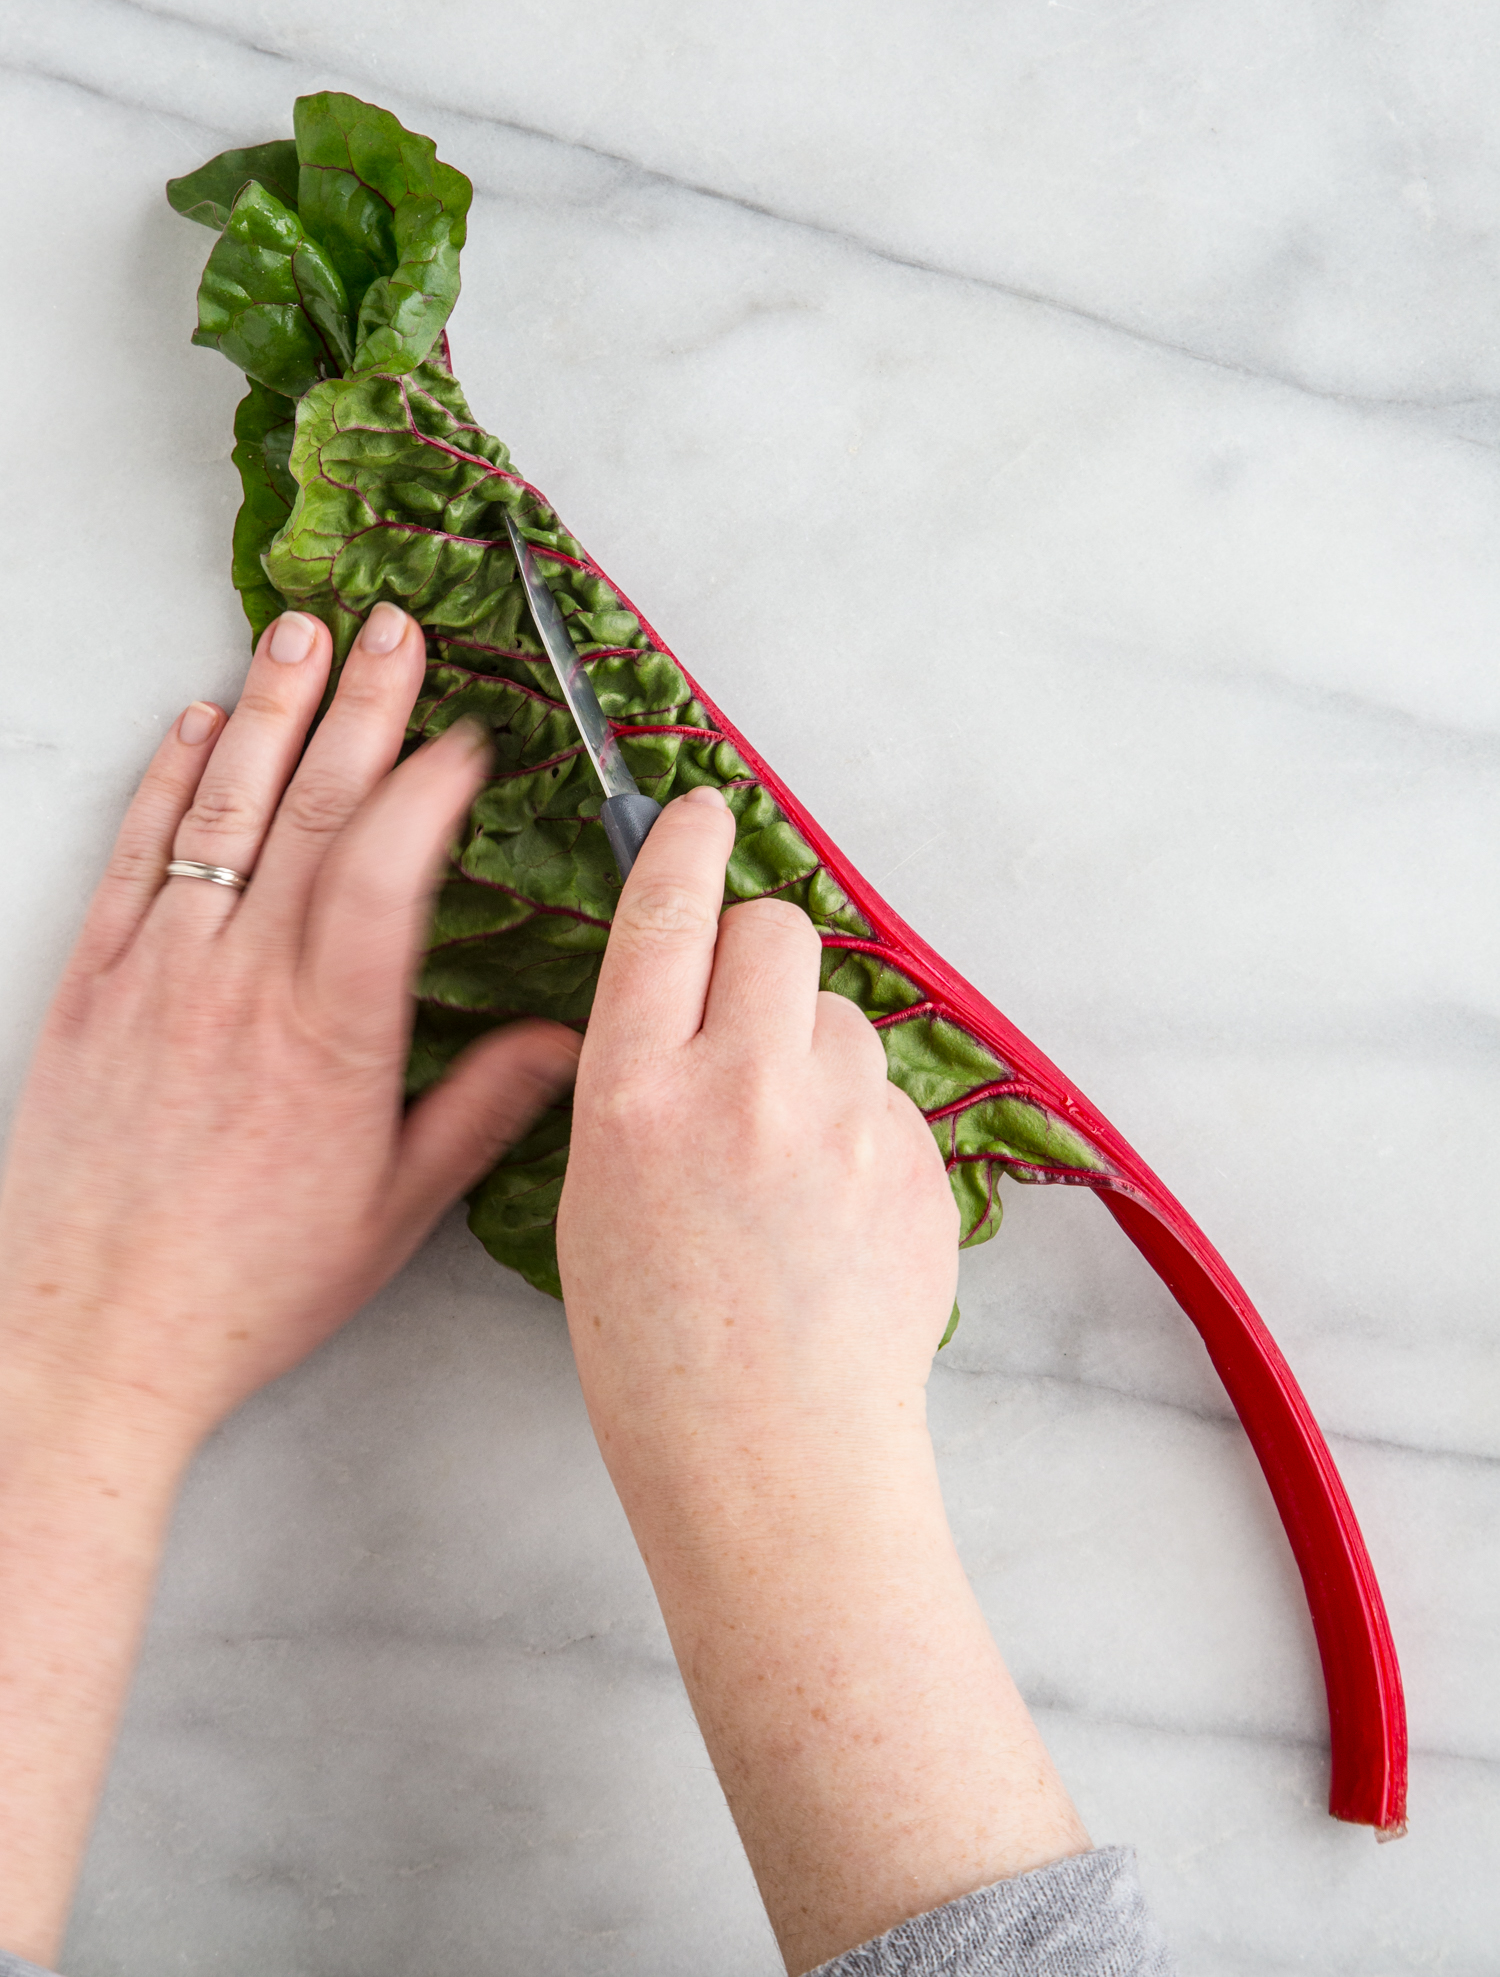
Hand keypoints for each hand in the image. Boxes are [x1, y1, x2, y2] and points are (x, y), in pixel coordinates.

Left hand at [0, 602, 577, 1446]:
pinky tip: (197, 727)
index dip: (428, 786)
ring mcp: (158, 973)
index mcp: (329, 1035)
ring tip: (299, 633)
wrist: (87, 1338)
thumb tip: (568, 1041)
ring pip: (223, 812)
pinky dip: (167, 782)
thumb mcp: (391, 1215)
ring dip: (267, 712)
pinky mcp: (91, 984)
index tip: (465, 733)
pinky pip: (135, 857)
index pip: (386, 868)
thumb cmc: (243, 1289)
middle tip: (393, 630)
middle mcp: (242, 983)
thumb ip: (480, 1112)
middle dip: (359, 708)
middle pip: (311, 811)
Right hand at [561, 790, 1087, 1975]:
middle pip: (771, 931)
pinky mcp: (919, 1160)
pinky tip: (835, 1209)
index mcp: (637, 1098)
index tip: (695, 811)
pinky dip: (861, 1123)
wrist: (778, 1466)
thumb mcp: (597, 1201)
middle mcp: (745, 1088)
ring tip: (788, 1158)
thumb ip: (639, 1086)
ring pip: (837, 1013)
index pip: (665, 916)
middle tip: (741, 1020)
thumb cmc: (658, 1357)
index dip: (680, 847)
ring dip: (812, 1049)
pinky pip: (888, 1092)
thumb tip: (689, 1009)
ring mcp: (846, 1123)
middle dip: (755, 953)